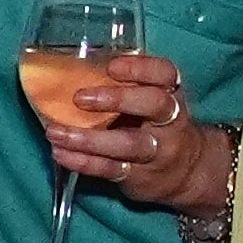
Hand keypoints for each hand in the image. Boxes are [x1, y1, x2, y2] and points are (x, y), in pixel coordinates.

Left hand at [45, 51, 237, 216]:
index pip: (165, 74)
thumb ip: (122, 87)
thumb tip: (68, 72)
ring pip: (128, 143)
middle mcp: (169, 121)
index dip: (140, 68)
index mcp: (170, 94)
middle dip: (117, 99)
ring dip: (88, 139)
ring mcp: (156, 151)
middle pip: (154, 104)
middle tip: (79, 98)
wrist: (186, 171)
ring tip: (56, 132)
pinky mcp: (139, 175)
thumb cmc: (154, 125)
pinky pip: (110, 169)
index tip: (111, 67)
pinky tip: (60, 153)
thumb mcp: (149, 102)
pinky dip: (82, 162)